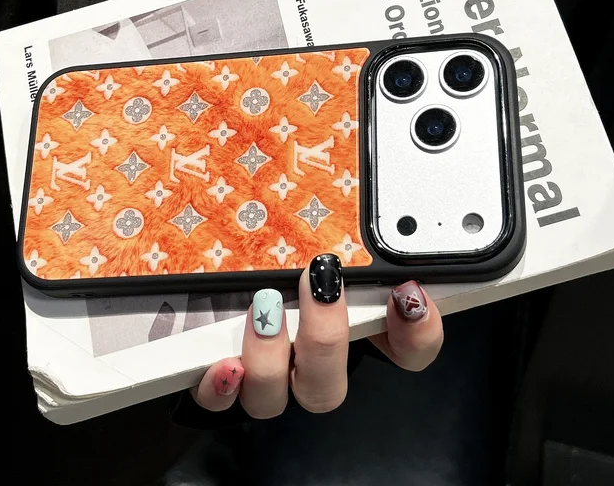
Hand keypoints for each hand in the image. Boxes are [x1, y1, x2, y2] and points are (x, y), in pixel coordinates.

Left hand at [191, 253, 443, 418]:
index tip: (407, 293)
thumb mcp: (306, 235)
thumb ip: (343, 231)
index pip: (404, 352)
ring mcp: (261, 379)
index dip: (417, 334)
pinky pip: (219, 404)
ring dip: (270, 360)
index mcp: (339, 329)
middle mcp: (304, 363)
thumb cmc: (265, 247)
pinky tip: (225, 364)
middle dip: (326, 339)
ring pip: (276, 401)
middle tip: (319, 287)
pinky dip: (222, 389)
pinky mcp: (219, 382)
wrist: (196, 282)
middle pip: (330, 388)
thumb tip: (359, 210)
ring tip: (264, 310)